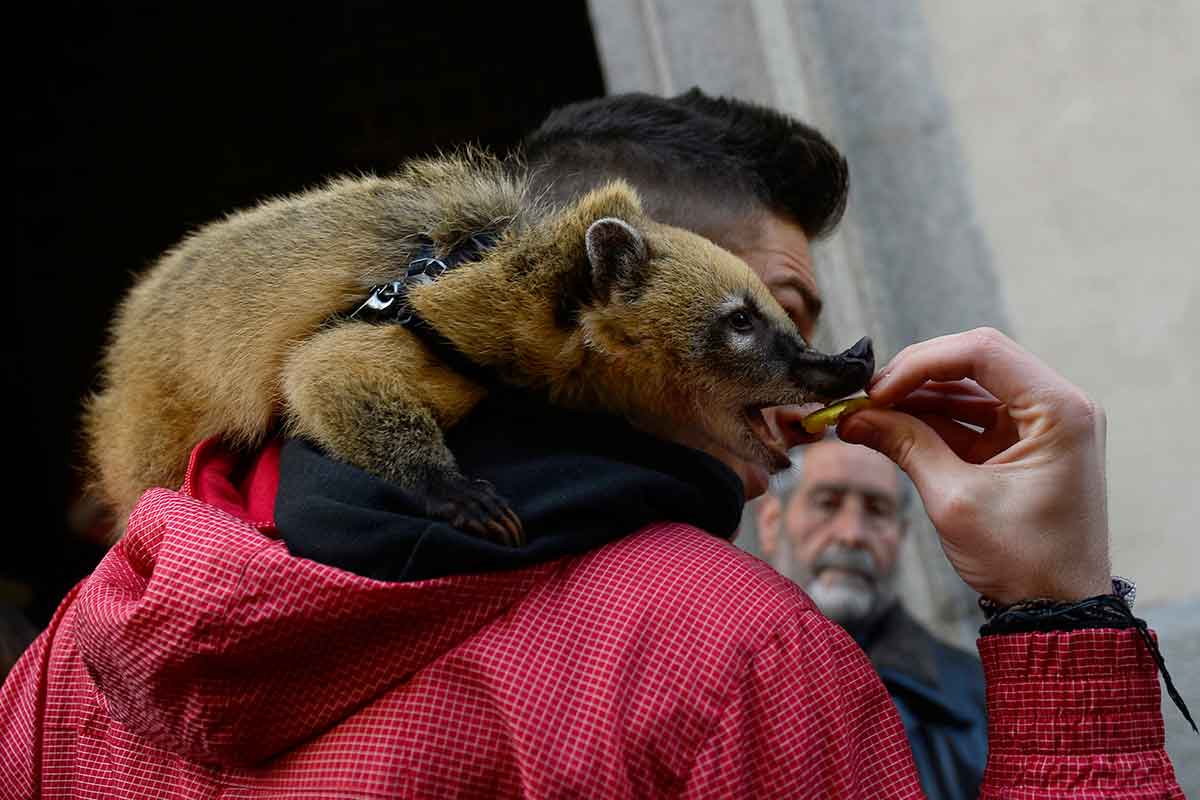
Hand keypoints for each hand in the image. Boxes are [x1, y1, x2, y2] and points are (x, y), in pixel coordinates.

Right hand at [836, 327, 1110, 603]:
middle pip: (974, 362)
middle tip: (865, 399)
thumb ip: (906, 445)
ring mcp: (1041, 424)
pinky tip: (888, 428)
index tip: (876, 391)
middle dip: (915, 377)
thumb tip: (854, 416)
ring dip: (916, 399)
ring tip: (865, 415)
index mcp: (1059, 410)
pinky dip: (930, 422)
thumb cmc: (1022, 559)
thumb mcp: (954, 500)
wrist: (1057, 612)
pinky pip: (971, 417)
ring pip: (968, 388)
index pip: (982, 352)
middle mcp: (1057, 406)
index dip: (921, 363)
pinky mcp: (1023, 444)